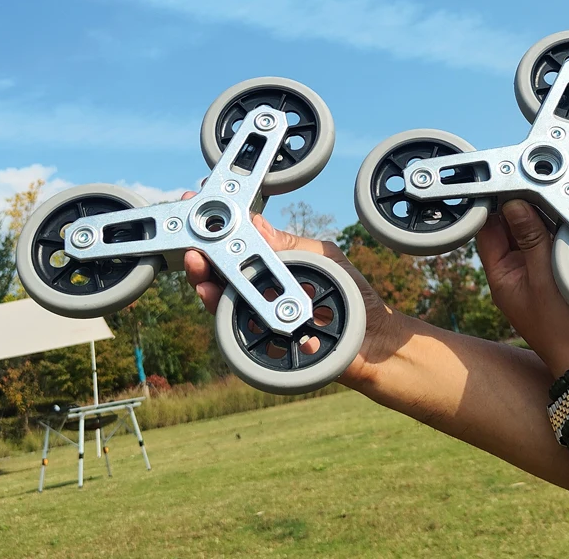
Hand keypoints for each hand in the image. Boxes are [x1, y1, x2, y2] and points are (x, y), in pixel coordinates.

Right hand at [180, 191, 398, 387]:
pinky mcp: (266, 350)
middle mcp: (263, 296)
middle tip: (194, 250)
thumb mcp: (326, 260)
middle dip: (203, 262)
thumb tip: (258, 224)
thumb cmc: (355, 299)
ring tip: (202, 274)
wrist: (374, 343)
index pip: (239, 251)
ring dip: (208, 288)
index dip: (218, 236)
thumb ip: (292, 245)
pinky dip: (227, 321)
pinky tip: (218, 301)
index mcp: (275, 270)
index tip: (202, 218)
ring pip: (223, 306)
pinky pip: (241, 338)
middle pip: (222, 278)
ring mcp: (262, 322)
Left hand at [475, 162, 568, 378]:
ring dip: (563, 203)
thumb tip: (513, 203)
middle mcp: (523, 269)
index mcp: (503, 274)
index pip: (491, 228)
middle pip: (524, 222)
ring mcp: (550, 269)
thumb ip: (531, 239)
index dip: (499, 201)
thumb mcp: (543, 280)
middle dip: (537, 196)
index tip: (511, 175)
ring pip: (552, 227)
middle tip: (550, 170)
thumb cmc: (565, 331)